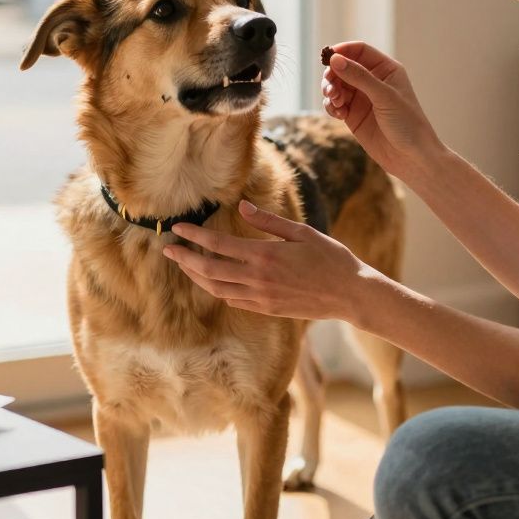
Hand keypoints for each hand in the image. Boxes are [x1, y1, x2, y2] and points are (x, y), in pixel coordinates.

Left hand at [162, 200, 383, 321]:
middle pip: (209, 270)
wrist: (350, 295)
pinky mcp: (267, 310)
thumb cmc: (331, 258)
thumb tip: (243, 207)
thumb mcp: (302, 233)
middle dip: (184, 259)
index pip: (218, 245)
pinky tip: (213, 281)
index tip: (178, 228)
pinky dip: (217, 290)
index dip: (194, 236)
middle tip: (168, 249)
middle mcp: (258, 279)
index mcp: (265, 255)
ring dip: (197, 277)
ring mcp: (261, 298)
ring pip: (217, 289)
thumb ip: (269, 222)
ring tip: (184, 265)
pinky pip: (234, 300)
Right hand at [322, 41, 439, 179]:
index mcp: (386, 69)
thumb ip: (359, 77)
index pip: (359, 50)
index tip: (328, 58)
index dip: (343, 51)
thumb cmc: (407, 123)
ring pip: (336, 85)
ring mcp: (362, 98)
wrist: (411, 158)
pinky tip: (338, 114)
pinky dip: (332, 106)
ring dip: (330, 91)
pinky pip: (335, 104)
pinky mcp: (353, 116)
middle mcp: (372, 81)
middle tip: (330, 88)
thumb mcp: (384, 96)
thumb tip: (335, 60)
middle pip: (343, 67)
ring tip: (336, 103)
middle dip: (333, 75)